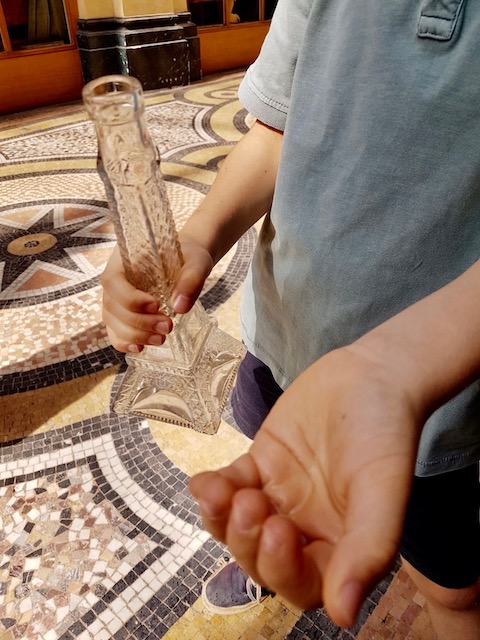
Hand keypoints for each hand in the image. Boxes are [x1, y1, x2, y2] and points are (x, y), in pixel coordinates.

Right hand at [101, 235, 212, 351]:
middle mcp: (115, 281)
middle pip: (112, 306)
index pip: (112, 281)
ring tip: (162, 338)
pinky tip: (141, 348)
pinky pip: (115, 333)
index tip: (156, 305)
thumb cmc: (188, 256)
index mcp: (124, 260)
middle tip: (167, 326)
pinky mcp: (123, 316)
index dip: (130, 298)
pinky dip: (125, 343)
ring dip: (135, 335)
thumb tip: (180, 307)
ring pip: (112, 322)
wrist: (187, 261)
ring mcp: (116, 300)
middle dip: (139, 322)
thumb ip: (191, 279)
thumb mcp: (196, 261)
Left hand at [189, 345, 424, 626]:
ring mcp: (279, 496)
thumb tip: (345, 615)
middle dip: (247, 540)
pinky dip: (211, 489)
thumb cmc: (385, 431)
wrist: (367, 375)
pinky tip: (203, 482)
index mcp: (340, 545)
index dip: (282, 569)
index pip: (303, 584)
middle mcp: (306, 527)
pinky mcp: (260, 465)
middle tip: (252, 503)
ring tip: (221, 491)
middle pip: (261, 559)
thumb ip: (367, 550)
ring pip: (238, 526)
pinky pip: (228, 486)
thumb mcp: (383, 490)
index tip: (278, 531)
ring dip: (222, 517)